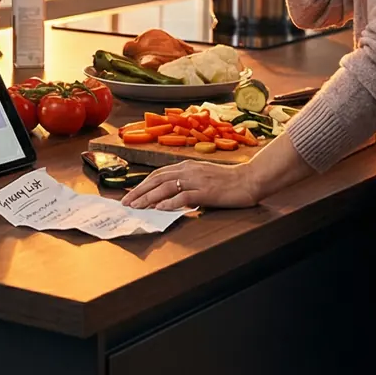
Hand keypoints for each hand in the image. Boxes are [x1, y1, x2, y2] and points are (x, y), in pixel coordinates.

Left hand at [122, 159, 261, 210]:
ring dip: (148, 197)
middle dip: (139, 191)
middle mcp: (188, 170)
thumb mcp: (203, 176)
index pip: (158, 174)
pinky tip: (159, 209)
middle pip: (157, 180)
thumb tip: (169, 194)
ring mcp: (196, 180)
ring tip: (136, 206)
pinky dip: (169, 203)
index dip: (142, 184)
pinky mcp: (205, 192)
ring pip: (166, 187)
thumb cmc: (228, 181)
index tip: (131, 193)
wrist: (249, 180)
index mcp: (187, 166)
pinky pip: (183, 197)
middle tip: (126, 202)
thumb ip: (187, 182)